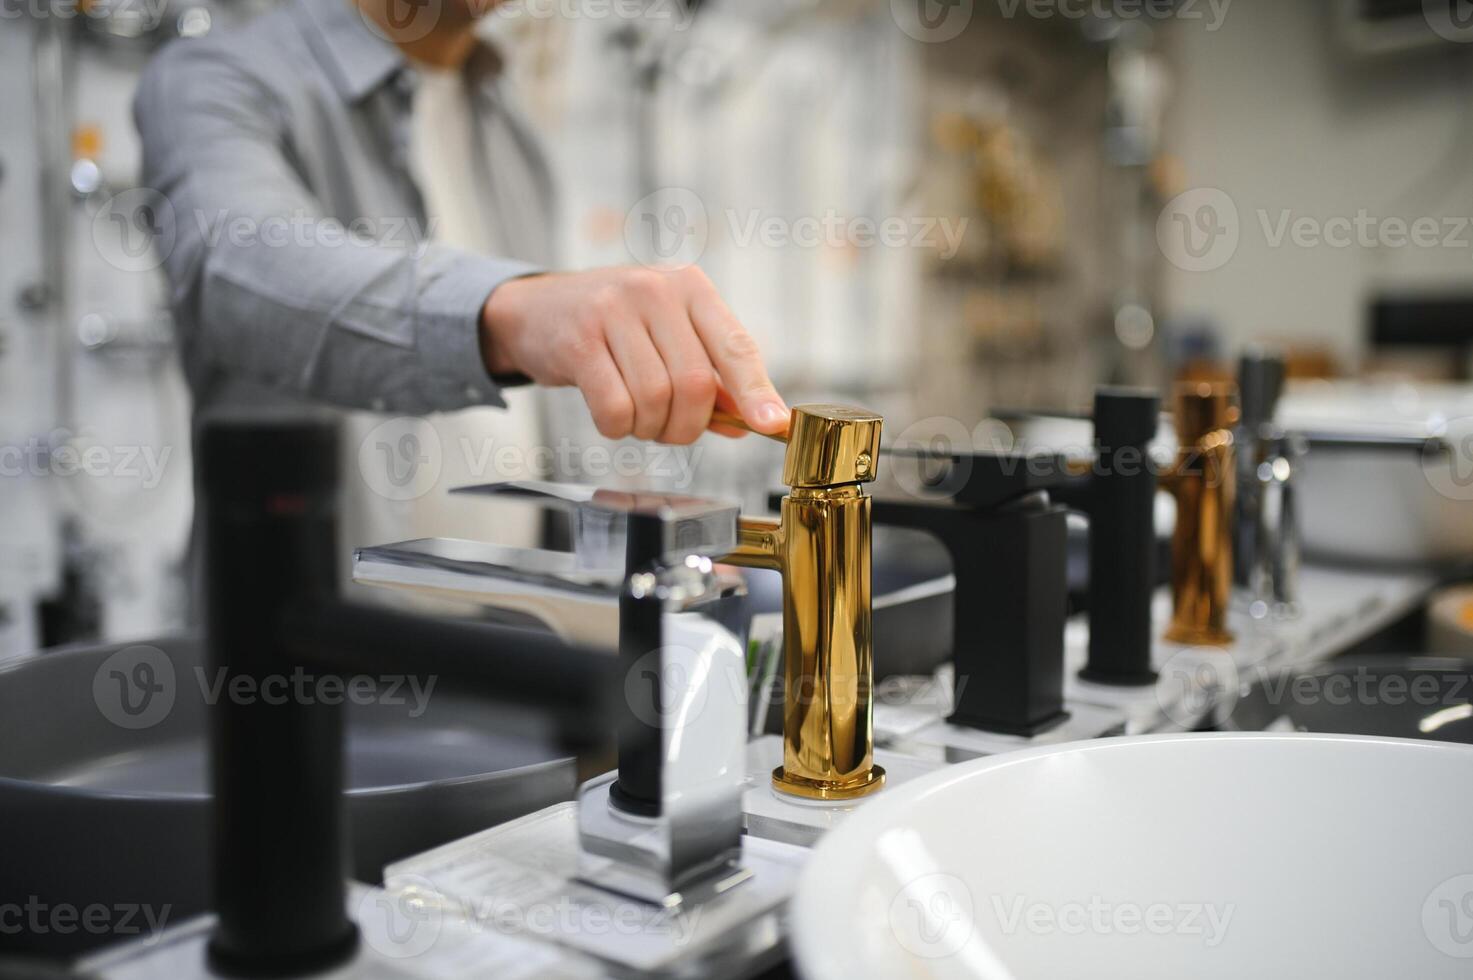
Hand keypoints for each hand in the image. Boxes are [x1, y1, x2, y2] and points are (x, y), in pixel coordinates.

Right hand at [480, 266, 788, 443]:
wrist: (535, 309)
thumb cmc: (613, 327)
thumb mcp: (668, 336)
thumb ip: (711, 378)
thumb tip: (751, 421)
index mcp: (690, 287)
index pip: (736, 345)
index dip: (757, 391)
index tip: (773, 424)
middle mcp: (655, 291)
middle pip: (695, 384)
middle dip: (687, 426)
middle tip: (670, 430)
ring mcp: (614, 310)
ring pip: (655, 399)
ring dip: (650, 428)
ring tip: (638, 420)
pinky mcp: (579, 340)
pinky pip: (615, 407)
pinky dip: (618, 428)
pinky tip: (612, 418)